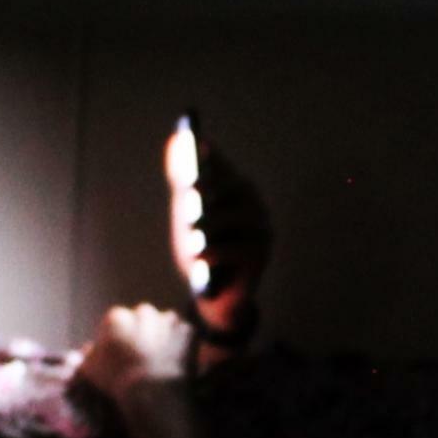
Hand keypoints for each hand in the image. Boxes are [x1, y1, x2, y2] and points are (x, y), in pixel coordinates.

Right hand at [74, 302, 196, 403]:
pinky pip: (184, 334)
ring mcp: (167, 320)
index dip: (120, 337)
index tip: (123, 353)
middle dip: (143, 331)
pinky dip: (182, 344)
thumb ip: (87, 356)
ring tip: (162, 359)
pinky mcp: (187, 330)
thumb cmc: (116, 382)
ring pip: (165, 323)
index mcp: (116, 317)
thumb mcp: (90, 370)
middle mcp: (143, 312)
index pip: (117, 321)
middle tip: (144, 355)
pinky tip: (176, 360)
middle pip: (143, 317)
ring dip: (163, 334)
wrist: (151, 393)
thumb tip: (88, 349)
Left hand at [166, 128, 274, 341]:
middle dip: (212, 187)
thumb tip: (176, 143)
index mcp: (235, 189)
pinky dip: (218, 252)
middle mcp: (253, 204)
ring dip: (213, 222)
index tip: (198, 145)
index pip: (224, 166)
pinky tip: (200, 256)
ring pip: (237, 217)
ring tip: (192, 228)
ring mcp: (261, 229)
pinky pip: (240, 250)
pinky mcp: (261, 255)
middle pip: (235, 187)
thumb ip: (183, 184)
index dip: (212, 156)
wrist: (215, 294)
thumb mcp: (187, 215)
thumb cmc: (200, 247)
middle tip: (190, 187)